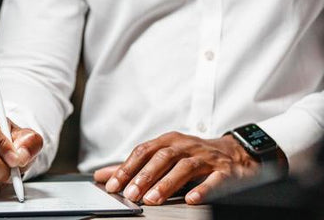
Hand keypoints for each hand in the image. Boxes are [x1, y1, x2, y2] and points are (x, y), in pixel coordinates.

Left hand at [93, 131, 262, 205]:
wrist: (236, 153)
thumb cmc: (194, 155)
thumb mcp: (165, 155)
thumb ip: (135, 167)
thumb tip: (104, 176)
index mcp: (169, 141)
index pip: (143, 151)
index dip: (127, 167)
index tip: (112, 185)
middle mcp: (185, 145)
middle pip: (161, 157)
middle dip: (143, 176)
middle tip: (130, 194)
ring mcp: (205, 157)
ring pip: (183, 167)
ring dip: (166, 183)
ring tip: (152, 198)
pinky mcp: (225, 171)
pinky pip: (214, 179)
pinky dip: (203, 189)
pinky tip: (191, 200)